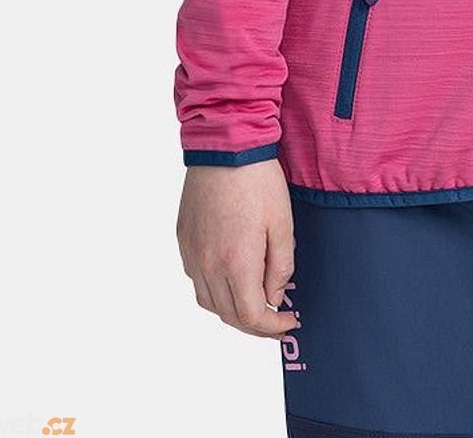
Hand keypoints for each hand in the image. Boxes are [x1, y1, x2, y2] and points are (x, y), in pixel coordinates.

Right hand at [177, 158, 300, 337]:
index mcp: (236, 263)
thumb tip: (274, 297)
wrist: (225, 144)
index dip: (272, 328)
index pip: (251, 317)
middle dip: (255, 324)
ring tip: (255, 301)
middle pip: (228, 316)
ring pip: (209, 302)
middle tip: (276, 318)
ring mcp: (192, 253)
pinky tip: (232, 277)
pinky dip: (215, 289)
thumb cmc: (258, 180)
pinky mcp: (183, 239)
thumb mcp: (283, 224)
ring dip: (232, 310)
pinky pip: (197, 279)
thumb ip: (280, 267)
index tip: (289, 322)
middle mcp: (208, 264)